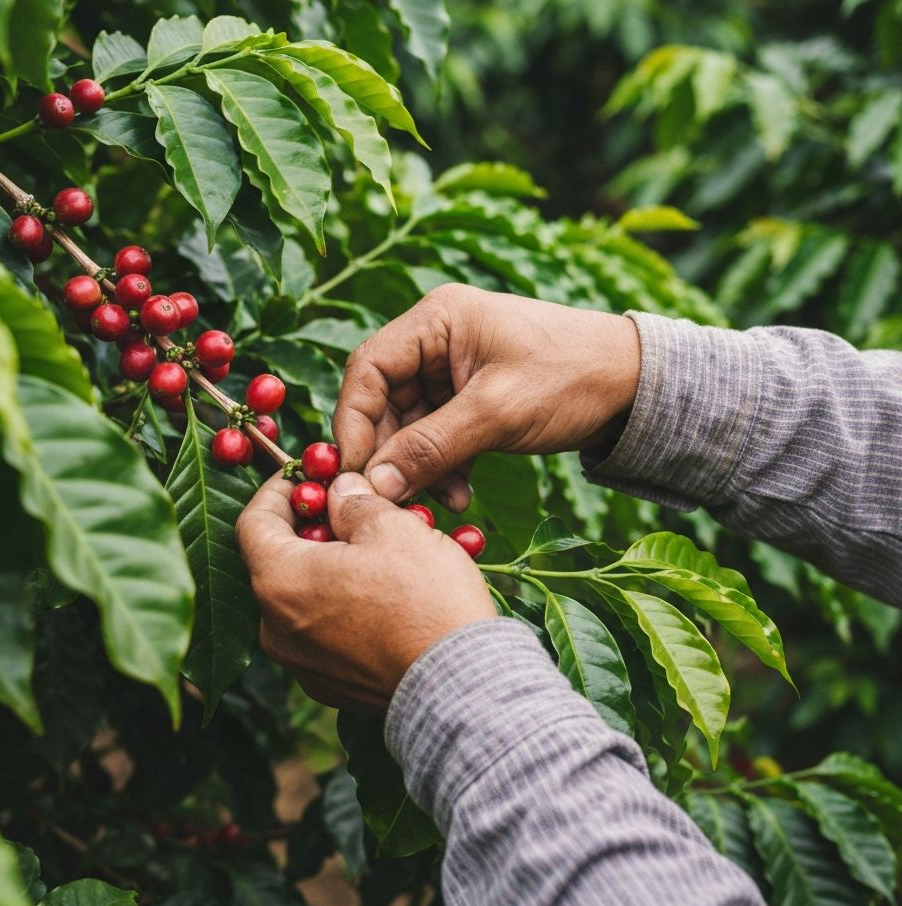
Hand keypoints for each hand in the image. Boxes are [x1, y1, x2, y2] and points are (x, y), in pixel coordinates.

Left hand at [235, 471, 495, 710]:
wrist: (461, 687)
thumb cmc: (425, 601)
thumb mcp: (393, 528)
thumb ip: (354, 502)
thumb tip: (339, 492)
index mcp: (278, 581)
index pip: (253, 521)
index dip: (279, 490)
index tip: (307, 476)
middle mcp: (275, 629)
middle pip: (278, 562)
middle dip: (311, 531)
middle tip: (349, 510)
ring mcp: (301, 664)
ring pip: (304, 600)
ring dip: (330, 571)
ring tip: (376, 554)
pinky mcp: (330, 687)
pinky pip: (326, 635)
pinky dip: (344, 610)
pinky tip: (384, 599)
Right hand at [333, 284, 640, 510]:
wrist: (636, 386)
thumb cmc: (572, 378)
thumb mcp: (497, 413)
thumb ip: (432, 448)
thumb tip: (375, 485)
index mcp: (438, 320)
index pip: (368, 368)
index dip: (353, 422)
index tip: (354, 472)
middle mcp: (437, 340)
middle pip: (384, 401)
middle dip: (389, 453)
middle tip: (393, 499)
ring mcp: (453, 371)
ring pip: (409, 425)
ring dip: (418, 467)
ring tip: (440, 502)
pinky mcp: (470, 399)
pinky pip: (437, 436)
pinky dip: (441, 467)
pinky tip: (458, 494)